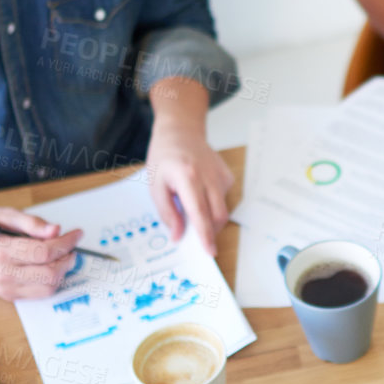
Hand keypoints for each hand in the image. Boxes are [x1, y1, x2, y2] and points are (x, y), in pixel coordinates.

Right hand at [0, 206, 81, 300]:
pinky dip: (50, 282)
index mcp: (2, 250)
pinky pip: (37, 294)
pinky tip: (49, 267)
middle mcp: (3, 273)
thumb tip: (55, 230)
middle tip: (72, 246)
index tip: (76, 234)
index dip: (67, 243)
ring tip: (62, 256)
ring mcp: (5, 287)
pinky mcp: (7, 295)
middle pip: (50, 274)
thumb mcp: (3, 214)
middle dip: (68, 259)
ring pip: (47, 288)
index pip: (45, 252)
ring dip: (62, 272)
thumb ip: (31, 222)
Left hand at [147, 120, 232, 254]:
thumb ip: (167, 212)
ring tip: (191, 207)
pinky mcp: (228, 175)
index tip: (210, 251)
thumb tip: (178, 235)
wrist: (181, 131)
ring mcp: (221, 175)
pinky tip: (201, 194)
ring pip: (222, 209)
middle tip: (197, 239)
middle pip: (217, 215)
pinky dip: (213, 205)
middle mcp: (208, 176)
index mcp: (187, 177)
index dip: (205, 235)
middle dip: (210, 232)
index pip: (200, 212)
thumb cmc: (164, 158)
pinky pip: (223, 200)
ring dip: (209, 218)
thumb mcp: (155, 186)